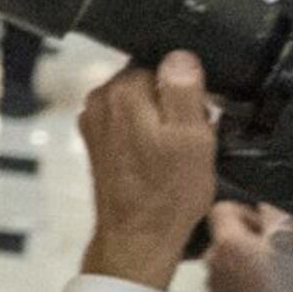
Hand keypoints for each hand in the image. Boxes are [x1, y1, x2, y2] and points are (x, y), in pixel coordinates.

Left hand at [77, 51, 218, 288]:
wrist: (138, 235)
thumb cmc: (168, 192)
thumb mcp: (192, 138)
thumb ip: (184, 90)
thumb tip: (180, 55)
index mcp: (121, 91)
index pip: (161, 64)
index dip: (187, 89)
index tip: (198, 114)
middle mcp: (99, 100)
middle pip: (148, 83)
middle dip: (173, 104)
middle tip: (190, 137)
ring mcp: (94, 122)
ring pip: (140, 104)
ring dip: (161, 121)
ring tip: (175, 152)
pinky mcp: (96, 142)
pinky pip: (128, 124)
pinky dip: (146, 136)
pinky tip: (160, 160)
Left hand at [205, 202, 292, 291]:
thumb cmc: (283, 288)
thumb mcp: (285, 247)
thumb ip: (270, 221)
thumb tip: (263, 209)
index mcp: (228, 241)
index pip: (221, 210)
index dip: (242, 213)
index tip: (258, 225)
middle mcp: (213, 258)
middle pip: (224, 238)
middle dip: (244, 241)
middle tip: (268, 252)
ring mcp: (211, 281)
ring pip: (223, 262)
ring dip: (240, 264)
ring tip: (265, 276)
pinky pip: (223, 284)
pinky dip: (237, 285)